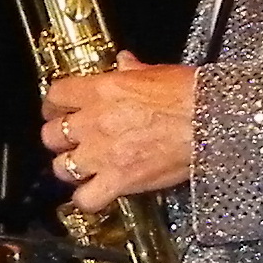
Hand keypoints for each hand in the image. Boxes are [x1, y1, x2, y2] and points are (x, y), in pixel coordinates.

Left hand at [40, 59, 197, 213]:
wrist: (211, 120)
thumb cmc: (190, 95)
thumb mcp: (157, 72)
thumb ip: (133, 70)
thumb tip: (125, 63)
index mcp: (101, 91)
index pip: (56, 95)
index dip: (54, 105)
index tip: (57, 110)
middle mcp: (94, 122)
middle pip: (51, 135)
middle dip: (58, 138)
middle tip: (68, 141)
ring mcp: (103, 153)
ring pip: (62, 167)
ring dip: (70, 168)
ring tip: (81, 167)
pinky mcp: (119, 180)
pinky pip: (86, 199)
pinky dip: (87, 199)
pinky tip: (94, 195)